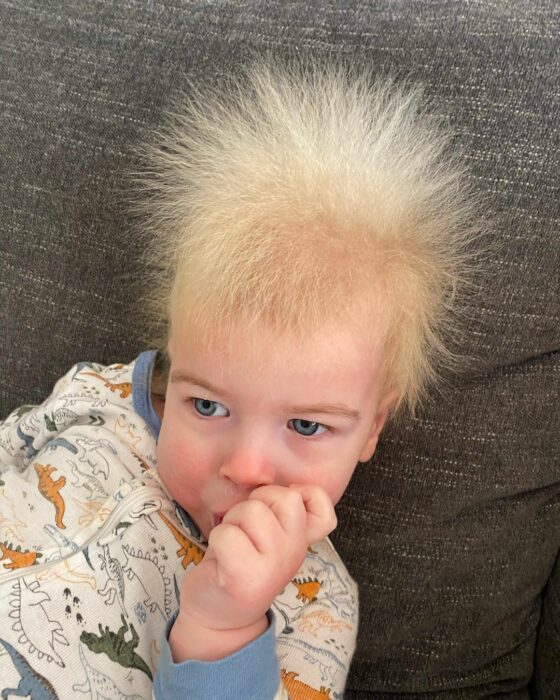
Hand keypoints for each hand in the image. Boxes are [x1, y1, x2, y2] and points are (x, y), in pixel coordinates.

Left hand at [170, 484, 336, 659]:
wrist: (217, 617)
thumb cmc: (239, 560)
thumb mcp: (267, 533)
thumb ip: (278, 510)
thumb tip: (276, 480)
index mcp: (301, 538)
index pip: (323, 505)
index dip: (304, 493)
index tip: (279, 509)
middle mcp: (294, 551)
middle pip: (285, 497)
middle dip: (257, 502)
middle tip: (246, 527)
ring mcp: (274, 566)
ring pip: (252, 511)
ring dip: (233, 521)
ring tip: (232, 544)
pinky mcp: (246, 576)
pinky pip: (226, 534)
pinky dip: (217, 540)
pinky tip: (221, 560)